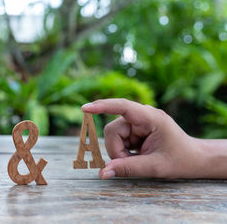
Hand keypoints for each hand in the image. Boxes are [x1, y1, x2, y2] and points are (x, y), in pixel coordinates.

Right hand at [82, 98, 206, 178]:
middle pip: (113, 130)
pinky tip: (138, 154)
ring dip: (120, 152)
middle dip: (117, 150)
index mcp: (150, 118)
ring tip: (138, 159)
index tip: (85, 108)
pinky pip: (118, 139)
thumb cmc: (180, 160)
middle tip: (132, 162)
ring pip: (113, 136)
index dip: (103, 106)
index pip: (123, 107)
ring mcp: (137, 122)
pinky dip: (124, 151)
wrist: (195, 159)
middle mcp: (142, 116)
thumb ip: (127, 168)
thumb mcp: (154, 166)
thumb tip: (102, 173)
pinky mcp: (135, 128)